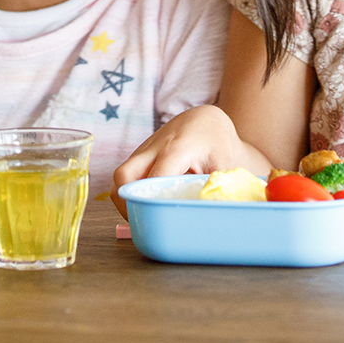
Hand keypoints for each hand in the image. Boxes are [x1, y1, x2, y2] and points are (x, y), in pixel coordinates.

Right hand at [110, 106, 244, 217]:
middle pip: (123, 175)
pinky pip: (126, 176)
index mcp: (177, 148)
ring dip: (125, 198)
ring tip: (142, 215)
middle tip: (141, 221)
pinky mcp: (139, 155)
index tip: (156, 221)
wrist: (204, 120)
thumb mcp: (223, 164)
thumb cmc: (215, 143)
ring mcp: (143, 150)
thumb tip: (211, 215)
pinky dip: (130, 191)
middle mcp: (153, 147)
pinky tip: (145, 202)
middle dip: (126, 201)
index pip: (155, 176)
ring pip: (120, 177)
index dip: (152, 200)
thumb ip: (215, 188)